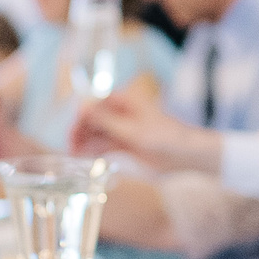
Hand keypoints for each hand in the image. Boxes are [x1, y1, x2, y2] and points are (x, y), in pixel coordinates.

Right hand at [70, 96, 221, 171]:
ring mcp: (124, 129)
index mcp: (125, 101)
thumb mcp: (133, 131)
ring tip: (74, 155)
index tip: (72, 132)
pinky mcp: (126, 144)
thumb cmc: (165, 138)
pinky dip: (94, 151)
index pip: (94, 104)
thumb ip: (106, 121)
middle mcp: (122, 113)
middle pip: (93, 119)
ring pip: (97, 134)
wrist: (187, 155)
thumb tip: (82, 107)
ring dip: (85, 143)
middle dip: (80, 131)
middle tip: (71, 147)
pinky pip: (104, 145)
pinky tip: (84, 158)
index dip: (81, 117)